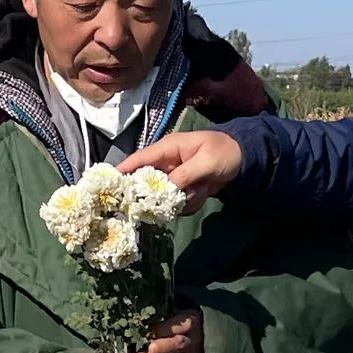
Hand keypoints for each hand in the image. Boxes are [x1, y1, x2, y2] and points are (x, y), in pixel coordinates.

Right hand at [118, 130, 242, 208]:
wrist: (243, 159)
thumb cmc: (224, 152)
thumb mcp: (206, 161)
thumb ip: (185, 174)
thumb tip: (165, 189)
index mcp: (168, 148)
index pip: (140, 159)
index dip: (123, 170)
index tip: (108, 185)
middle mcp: (166, 164)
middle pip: (147, 183)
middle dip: (158, 194)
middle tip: (172, 198)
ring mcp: (174, 178)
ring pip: (164, 197)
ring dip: (182, 199)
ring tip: (201, 189)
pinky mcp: (182, 190)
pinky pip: (178, 204)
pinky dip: (191, 203)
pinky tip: (204, 192)